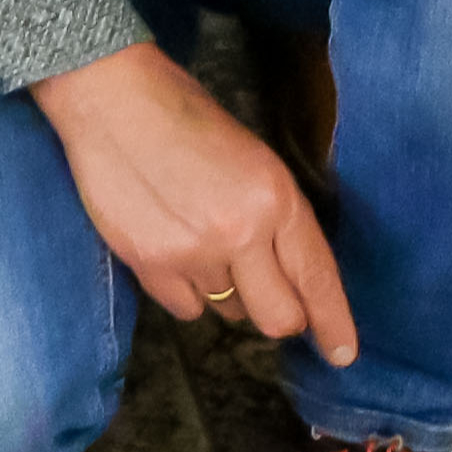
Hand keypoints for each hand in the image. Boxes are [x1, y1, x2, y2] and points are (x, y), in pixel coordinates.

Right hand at [31, 42, 354, 363]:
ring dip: (224, 290)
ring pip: (228, 312)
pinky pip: (185, 309)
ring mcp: (193, 251)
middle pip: (277, 318)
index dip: (333, 323)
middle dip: (277, 315)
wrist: (111, 98)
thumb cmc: (186, 118)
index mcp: (276, 198)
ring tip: (201, 240)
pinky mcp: (149, 263)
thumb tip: (288, 278)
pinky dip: (186, 291)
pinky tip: (173, 248)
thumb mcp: (254, 160)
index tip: (341, 353)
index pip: (316, 279)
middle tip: (264, 293)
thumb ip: (276, 218)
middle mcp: (241, 232)